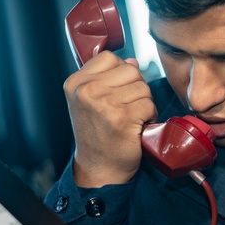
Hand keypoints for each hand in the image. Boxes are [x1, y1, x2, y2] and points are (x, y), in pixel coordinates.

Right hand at [63, 53, 157, 186]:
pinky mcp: (122, 117)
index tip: (116, 93)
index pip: (109, 57)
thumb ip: (107, 78)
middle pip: (130, 70)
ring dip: (144, 103)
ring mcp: (104, 103)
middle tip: (126, 108)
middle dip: (135, 88)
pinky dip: (150, 116)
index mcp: (75, 83)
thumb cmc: (97, 134)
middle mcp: (86, 90)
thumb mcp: (90, 101)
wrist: (98, 167)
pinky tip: (137, 127)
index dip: (120, 74)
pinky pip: (149, 104)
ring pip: (142, 86)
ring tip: (131, 118)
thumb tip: (133, 61)